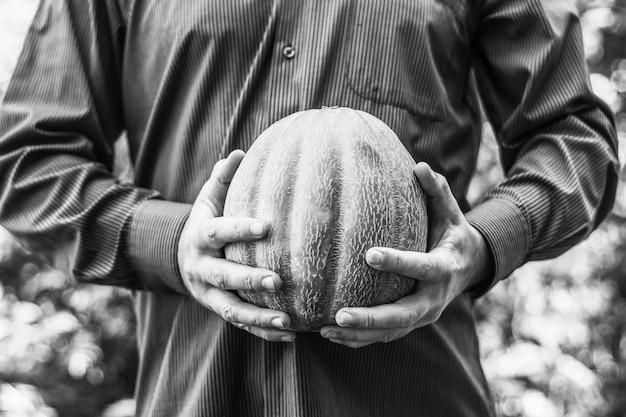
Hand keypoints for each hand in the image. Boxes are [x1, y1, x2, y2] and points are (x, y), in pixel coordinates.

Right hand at [177, 150, 295, 341]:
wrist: (181, 257)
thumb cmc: (207, 222)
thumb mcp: (208, 199)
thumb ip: (223, 178)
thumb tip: (240, 152)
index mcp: (200, 236)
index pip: (218, 232)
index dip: (239, 230)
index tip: (265, 227)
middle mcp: (201, 267)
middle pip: (223, 276)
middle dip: (249, 279)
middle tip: (278, 281)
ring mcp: (207, 293)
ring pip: (230, 309)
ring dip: (258, 316)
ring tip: (288, 320)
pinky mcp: (217, 310)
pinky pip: (239, 324)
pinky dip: (262, 332)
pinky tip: (289, 334)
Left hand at [320, 162, 492, 347]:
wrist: (470, 269)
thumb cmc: (452, 234)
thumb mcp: (450, 213)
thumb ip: (436, 191)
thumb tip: (419, 166)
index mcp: (444, 268)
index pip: (420, 267)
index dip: (397, 262)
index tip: (368, 255)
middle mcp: (434, 298)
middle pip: (403, 314)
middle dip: (371, 317)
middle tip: (340, 315)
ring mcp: (424, 316)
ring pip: (391, 332)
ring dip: (359, 335)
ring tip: (325, 330)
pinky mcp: (412, 323)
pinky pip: (386, 335)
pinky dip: (361, 339)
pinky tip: (332, 335)